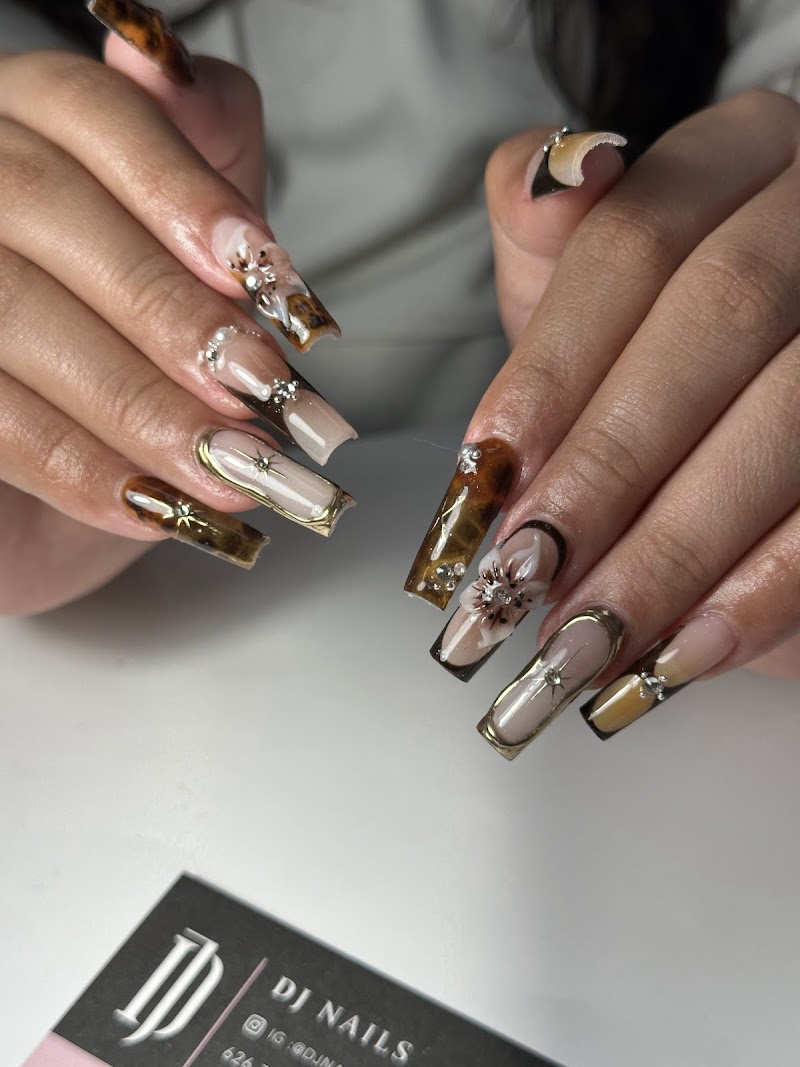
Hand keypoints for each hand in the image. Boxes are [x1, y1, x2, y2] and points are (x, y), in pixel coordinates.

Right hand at [0, 2, 354, 615]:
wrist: (53, 503)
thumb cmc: (132, 364)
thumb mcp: (191, 262)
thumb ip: (205, 169)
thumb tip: (184, 79)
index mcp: (31, 131)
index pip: (93, 112)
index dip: (181, 188)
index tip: (263, 272)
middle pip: (45, 205)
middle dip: (171, 310)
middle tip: (265, 389)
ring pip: (11, 310)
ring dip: (140, 401)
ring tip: (233, 467)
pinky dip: (78, 467)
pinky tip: (154, 504)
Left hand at [406, 91, 799, 756]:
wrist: (761, 425)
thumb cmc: (664, 358)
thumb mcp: (594, 300)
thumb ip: (552, 248)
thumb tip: (548, 177)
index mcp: (738, 161)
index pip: (634, 242)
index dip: (552, 367)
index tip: (486, 473)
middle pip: (719, 316)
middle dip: (607, 462)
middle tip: (523, 575)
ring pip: (791, 412)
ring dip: (674, 543)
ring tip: (585, 636)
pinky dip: (766, 585)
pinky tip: (688, 649)